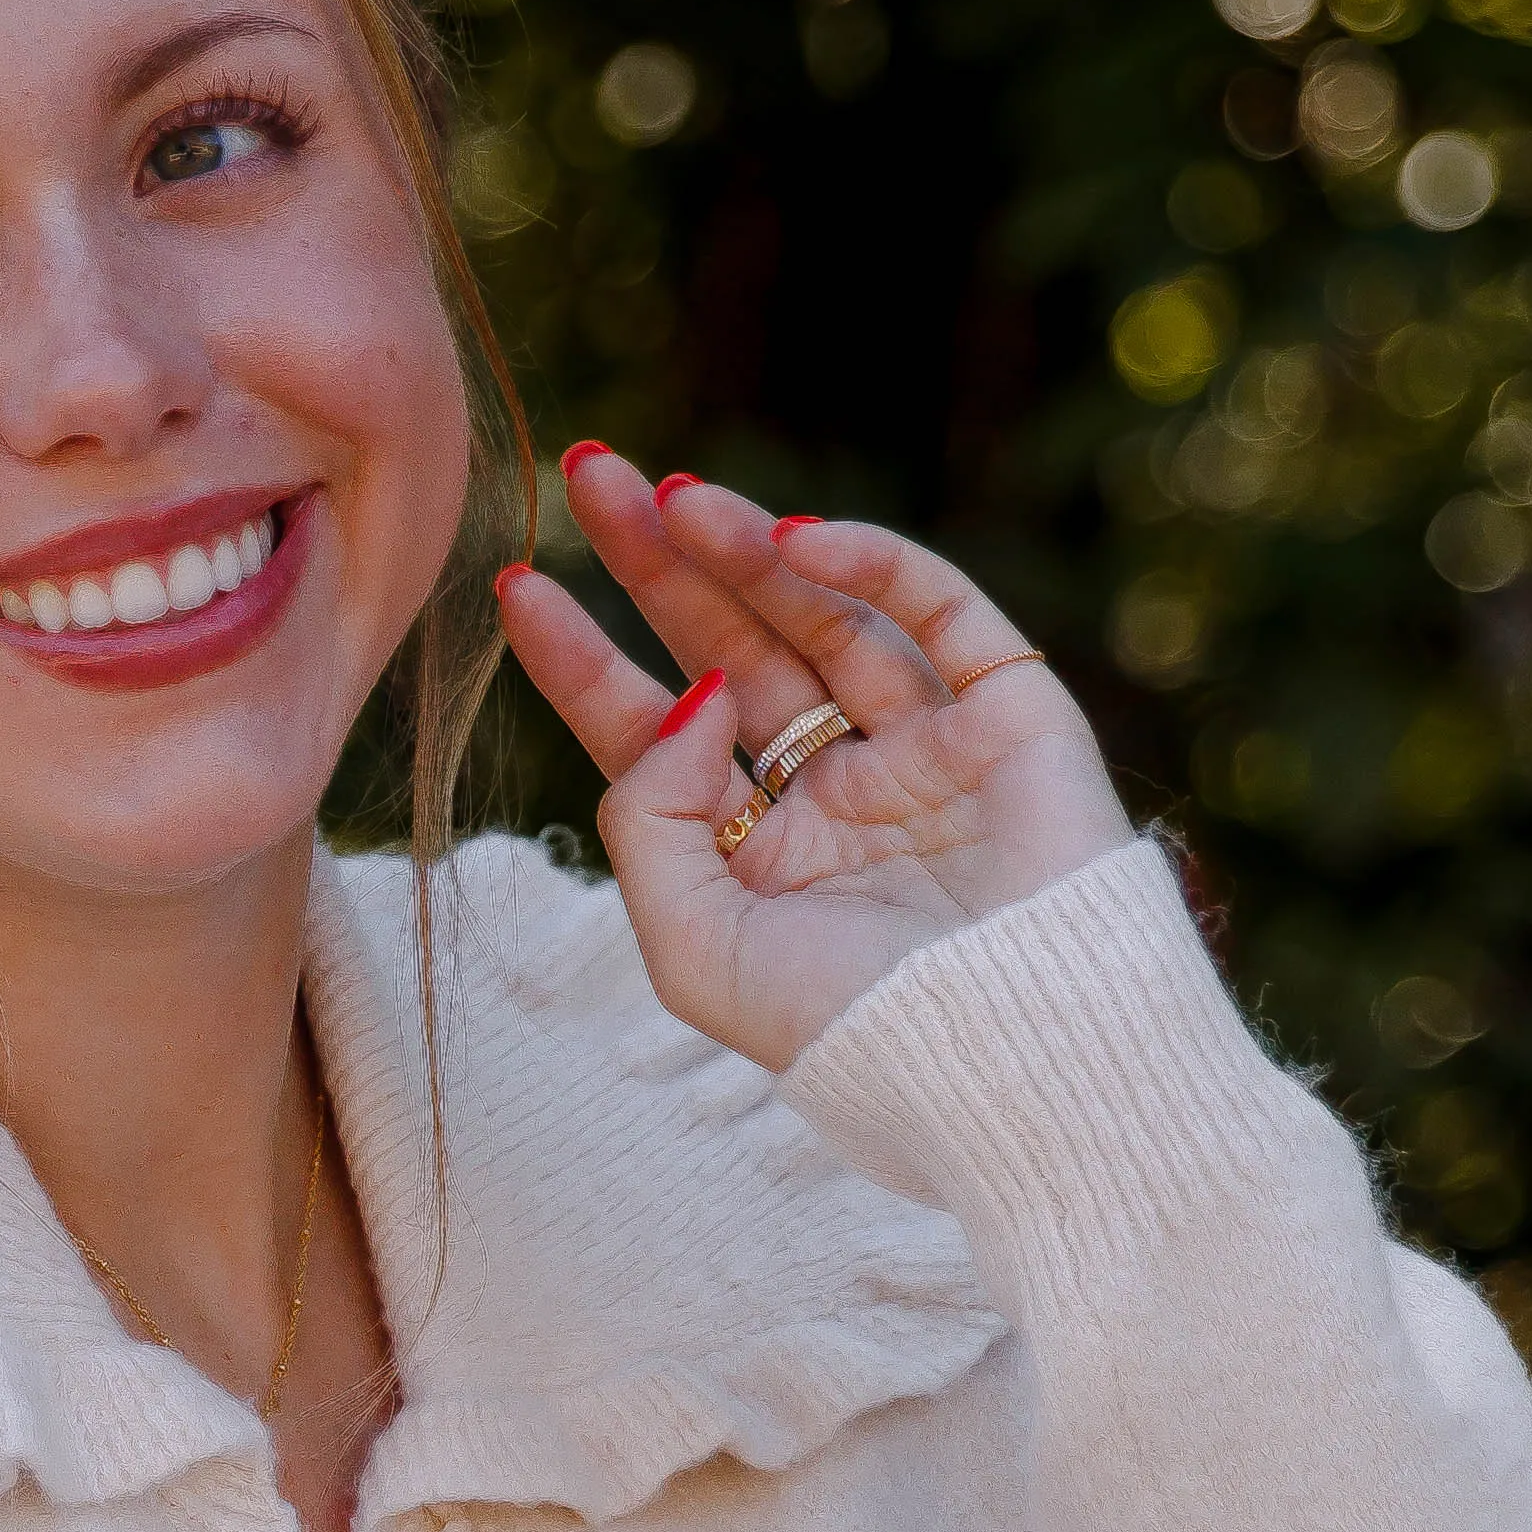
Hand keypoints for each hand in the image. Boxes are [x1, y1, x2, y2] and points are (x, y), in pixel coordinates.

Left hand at [498, 448, 1136, 1076]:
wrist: (1013, 1056)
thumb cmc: (852, 1028)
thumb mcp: (693, 947)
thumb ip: (648, 819)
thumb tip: (682, 696)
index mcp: (759, 855)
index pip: (653, 735)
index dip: (585, 661)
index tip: (517, 587)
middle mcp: (837, 792)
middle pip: (728, 651)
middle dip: (658, 565)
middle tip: (591, 475)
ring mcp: (924, 747)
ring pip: (820, 620)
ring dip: (746, 551)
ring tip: (678, 499)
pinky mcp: (1011, 713)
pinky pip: (937, 613)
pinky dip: (871, 566)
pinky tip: (795, 539)